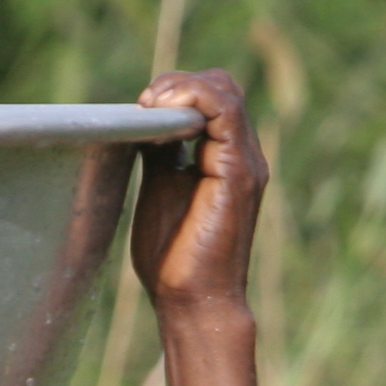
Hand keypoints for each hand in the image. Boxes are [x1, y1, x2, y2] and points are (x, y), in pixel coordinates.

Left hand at [129, 68, 267, 315]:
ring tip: (150, 104)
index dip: (176, 90)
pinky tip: (161, 113)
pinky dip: (192, 99)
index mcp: (225, 158)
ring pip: (224, 91)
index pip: (212, 98)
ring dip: (182, 88)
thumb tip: (145, 121)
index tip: (140, 107)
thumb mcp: (160, 188)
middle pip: (222, 86)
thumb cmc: (174, 259)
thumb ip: (161, 153)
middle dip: (178, 83)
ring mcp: (245, 162)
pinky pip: (224, 111)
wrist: (192, 301)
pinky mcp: (239, 172)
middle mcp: (243, 155)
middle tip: (143, 103)